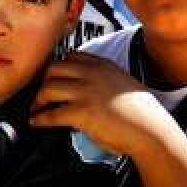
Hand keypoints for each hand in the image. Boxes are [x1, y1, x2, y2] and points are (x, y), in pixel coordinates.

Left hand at [30, 52, 176, 158]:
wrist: (151, 130)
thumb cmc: (142, 113)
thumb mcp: (124, 85)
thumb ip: (104, 81)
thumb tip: (87, 92)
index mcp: (103, 65)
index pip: (71, 56)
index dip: (58, 68)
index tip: (52, 78)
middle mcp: (92, 74)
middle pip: (53, 68)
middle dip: (43, 82)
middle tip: (41, 95)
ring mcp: (85, 92)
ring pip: (48, 88)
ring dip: (38, 100)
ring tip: (36, 110)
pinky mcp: (81, 112)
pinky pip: (51, 113)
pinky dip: (40, 119)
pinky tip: (36, 123)